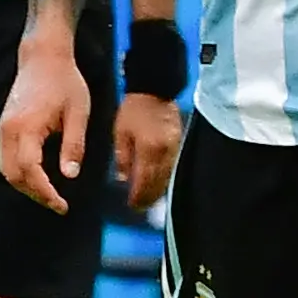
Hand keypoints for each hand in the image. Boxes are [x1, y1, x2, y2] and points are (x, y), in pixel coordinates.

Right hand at [0, 36, 89, 215]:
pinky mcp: (5, 126)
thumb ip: (73, 145)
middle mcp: (8, 130)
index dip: (44, 192)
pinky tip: (40, 178)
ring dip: (25, 186)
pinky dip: (20, 173)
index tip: (62, 205)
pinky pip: (6, 158)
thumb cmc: (66, 82)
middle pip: (12, 175)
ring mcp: (3, 128)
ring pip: (6, 169)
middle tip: (58, 205)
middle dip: (34, 194)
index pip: (29, 170)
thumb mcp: (79, 113)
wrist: (43, 57)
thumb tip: (70, 175)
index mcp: (26, 128)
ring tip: (50, 195)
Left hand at [115, 93, 182, 211]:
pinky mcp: (177, 144)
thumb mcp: (120, 133)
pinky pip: (171, 167)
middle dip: (149, 197)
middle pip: (158, 182)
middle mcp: (164, 152)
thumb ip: (122, 157)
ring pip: (167, 176)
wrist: (155, 90)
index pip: (144, 180)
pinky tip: (157, 182)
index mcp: (149, 149)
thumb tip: (121, 177)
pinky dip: (163, 177)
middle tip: (139, 207)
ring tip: (148, 199)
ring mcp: (173, 148)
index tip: (132, 205)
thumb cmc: (134, 108)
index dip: (138, 195)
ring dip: (158, 190)